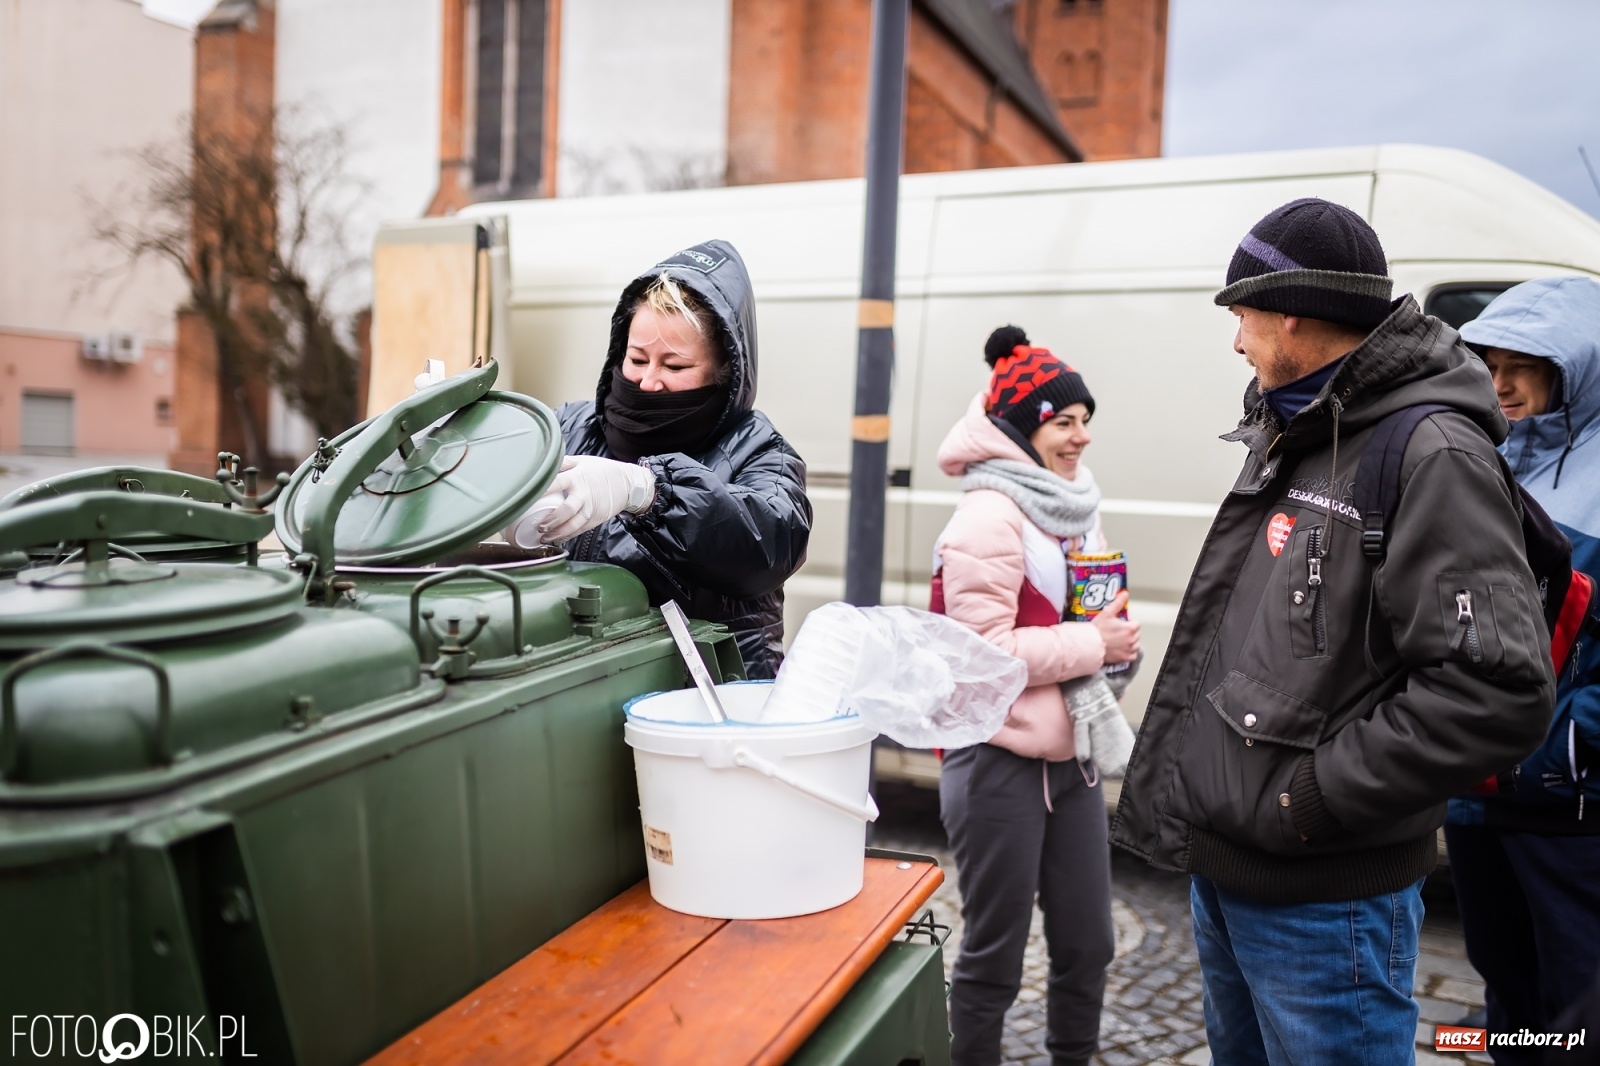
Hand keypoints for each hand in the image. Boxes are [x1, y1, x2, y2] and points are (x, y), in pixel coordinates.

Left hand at [527, 455, 656, 543]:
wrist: (628, 483)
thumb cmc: (603, 471)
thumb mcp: (583, 461)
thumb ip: (564, 463)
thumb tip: (544, 463)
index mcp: (577, 477)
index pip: (556, 483)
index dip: (542, 491)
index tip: (528, 498)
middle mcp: (584, 494)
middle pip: (566, 510)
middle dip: (551, 520)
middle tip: (539, 526)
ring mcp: (591, 508)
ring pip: (573, 524)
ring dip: (558, 533)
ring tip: (545, 537)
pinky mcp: (596, 519)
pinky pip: (580, 530)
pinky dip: (568, 536)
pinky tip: (558, 538)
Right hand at [1091, 591, 1140, 663]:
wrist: (1090, 645)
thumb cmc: (1097, 630)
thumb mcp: (1107, 613)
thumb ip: (1118, 602)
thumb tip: (1124, 593)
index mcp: (1130, 628)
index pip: (1136, 623)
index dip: (1128, 622)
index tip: (1120, 623)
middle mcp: (1132, 639)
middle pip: (1136, 633)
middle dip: (1129, 631)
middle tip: (1117, 631)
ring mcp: (1129, 649)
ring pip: (1135, 644)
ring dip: (1130, 641)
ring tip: (1119, 640)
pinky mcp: (1124, 658)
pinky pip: (1132, 655)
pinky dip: (1129, 652)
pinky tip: (1121, 648)